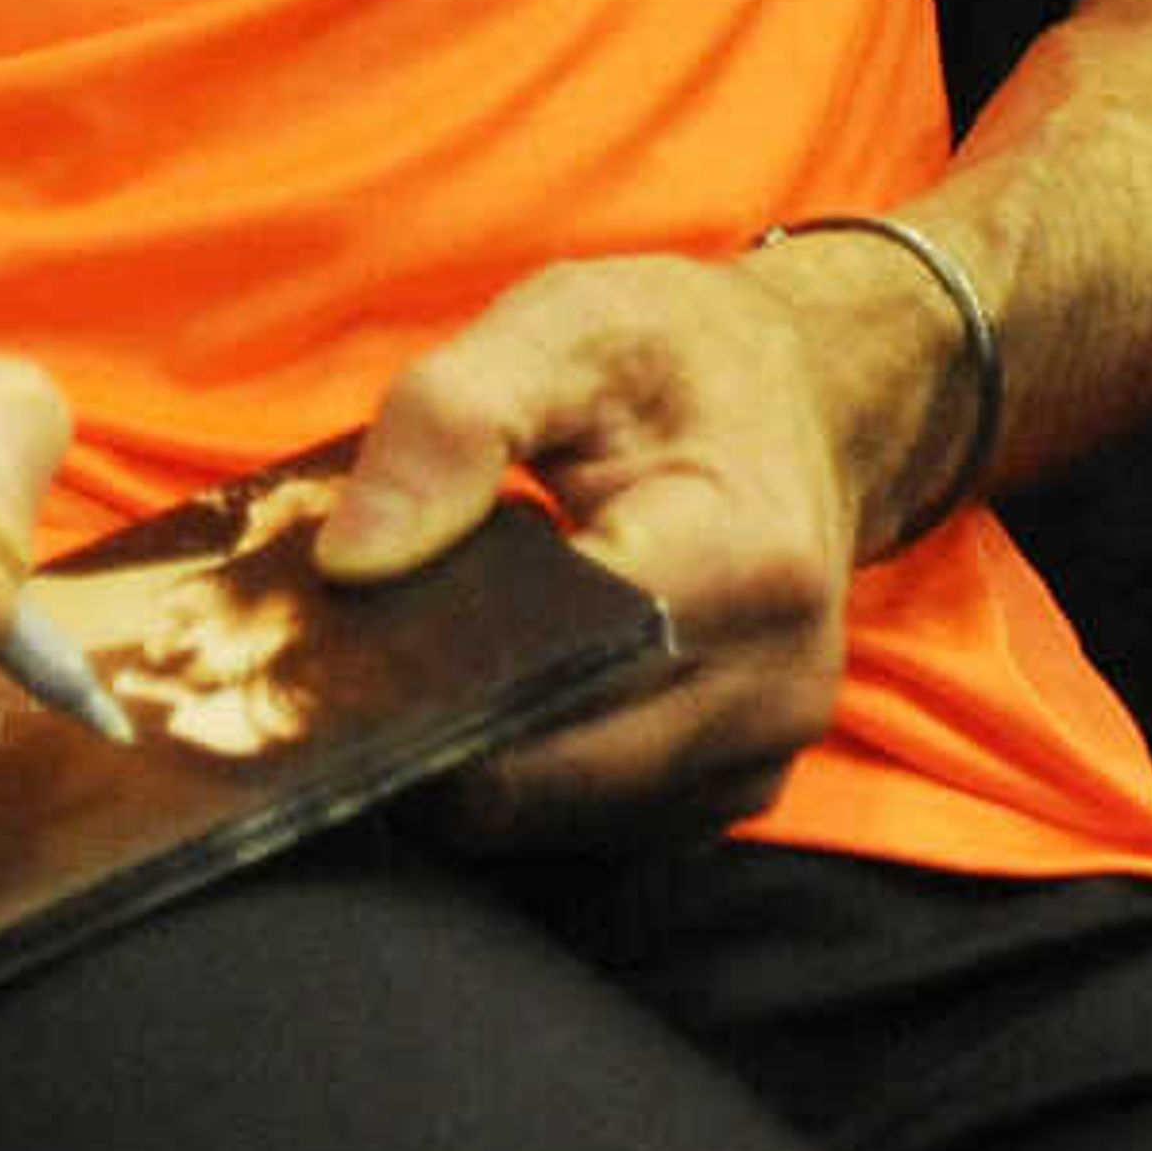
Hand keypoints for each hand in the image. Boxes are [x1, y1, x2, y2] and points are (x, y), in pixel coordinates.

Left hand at [315, 252, 860, 843]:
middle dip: (430, 727)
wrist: (810, 401)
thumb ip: (450, 422)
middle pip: (536, 779)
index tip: (341, 634)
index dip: (425, 667)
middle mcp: (768, 687)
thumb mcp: (563, 326)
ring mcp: (756, 758)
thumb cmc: (678, 357)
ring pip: (551, 821)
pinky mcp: (730, 793)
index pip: (548, 671)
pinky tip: (507, 677)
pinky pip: (587, 824)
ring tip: (449, 642)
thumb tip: (352, 562)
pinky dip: (527, 767)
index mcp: (742, 562)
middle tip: (365, 646)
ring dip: (475, 754)